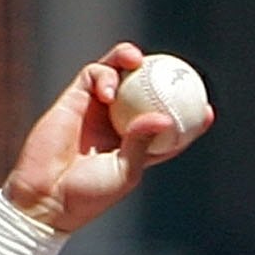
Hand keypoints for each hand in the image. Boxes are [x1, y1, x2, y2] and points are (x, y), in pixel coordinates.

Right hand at [0, 42, 188, 234]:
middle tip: (177, 70)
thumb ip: (143, 143)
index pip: (167, 126)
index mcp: (136, 146)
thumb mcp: (125, 171)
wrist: (47, 196)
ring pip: (118, 74)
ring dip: (128, 61)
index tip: (207, 110)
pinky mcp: (74, 99)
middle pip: (144, 92)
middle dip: (161, 77)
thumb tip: (165, 119)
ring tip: (136, 59)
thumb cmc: (88, 193)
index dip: (188, 116)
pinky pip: (93, 75)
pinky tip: (109, 89)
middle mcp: (118, 124)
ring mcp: (96, 110)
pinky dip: (104, 75)